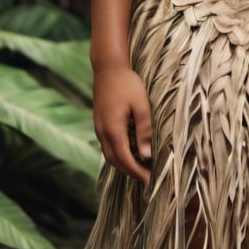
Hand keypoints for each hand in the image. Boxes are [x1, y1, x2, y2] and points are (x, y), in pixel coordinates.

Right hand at [93, 65, 152, 182]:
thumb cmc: (127, 84)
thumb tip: (146, 155)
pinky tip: (131, 151)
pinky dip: (119, 153)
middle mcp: (102, 132)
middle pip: (115, 161)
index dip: (136, 172)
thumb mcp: (141, 105)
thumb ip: (144, 131)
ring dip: (124, 163)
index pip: (124, 159)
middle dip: (130, 171)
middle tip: (147, 177)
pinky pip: (108, 145)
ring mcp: (99, 128)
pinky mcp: (99, 123)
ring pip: (110, 154)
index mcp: (113, 129)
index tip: (149, 180)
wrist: (108, 68)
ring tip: (141, 167)